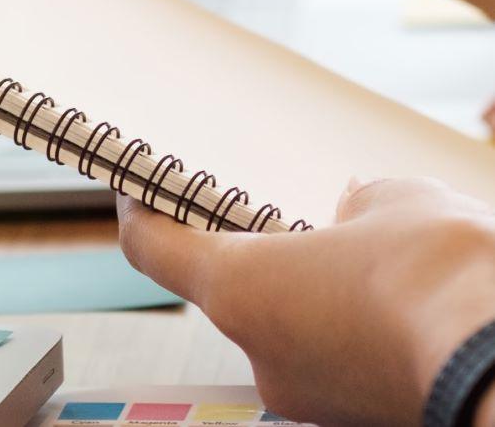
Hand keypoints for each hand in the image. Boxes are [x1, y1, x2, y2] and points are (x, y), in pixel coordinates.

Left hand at [117, 178, 494, 426]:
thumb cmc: (445, 278)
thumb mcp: (398, 204)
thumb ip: (359, 203)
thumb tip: (356, 210)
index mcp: (239, 287)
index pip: (149, 248)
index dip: (139, 209)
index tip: (139, 183)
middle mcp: (260, 352)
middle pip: (226, 289)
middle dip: (254, 248)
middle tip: (280, 206)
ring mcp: (310, 397)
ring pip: (290, 327)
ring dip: (312, 291)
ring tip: (365, 251)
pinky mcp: (358, 419)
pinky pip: (336, 360)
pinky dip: (352, 328)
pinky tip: (399, 299)